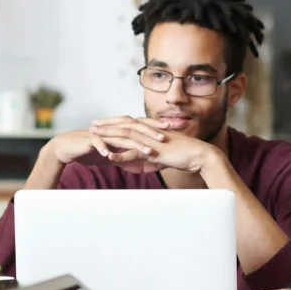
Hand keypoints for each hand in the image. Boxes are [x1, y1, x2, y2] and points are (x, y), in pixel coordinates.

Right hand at [44, 118, 166, 168]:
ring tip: (148, 151)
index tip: (170, 129)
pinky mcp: (89, 140)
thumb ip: (122, 155)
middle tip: (164, 138)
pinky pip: (99, 143)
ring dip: (135, 144)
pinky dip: (105, 149)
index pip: (139, 125)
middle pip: (134, 128)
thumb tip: (135, 161)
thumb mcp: (109, 154)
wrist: (66, 148)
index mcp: (117, 129)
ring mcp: (101, 133)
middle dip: (150, 132)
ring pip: (120, 136)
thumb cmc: (87, 150)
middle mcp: (111, 129)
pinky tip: (111, 156)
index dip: (154, 125)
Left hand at [89, 118, 217, 173]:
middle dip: (106, 125)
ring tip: (94, 137)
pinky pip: (135, 153)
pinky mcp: (155, 151)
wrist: (199, 155)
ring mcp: (151, 140)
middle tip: (91, 125)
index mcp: (150, 131)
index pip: (128, 123)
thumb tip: (136, 167)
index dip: (113, 122)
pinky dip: (121, 155)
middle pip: (123, 126)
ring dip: (108, 136)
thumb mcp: (160, 159)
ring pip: (126, 136)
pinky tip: (109, 157)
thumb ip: (146, 161)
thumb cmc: (182, 156)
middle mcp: (149, 132)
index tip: (100, 123)